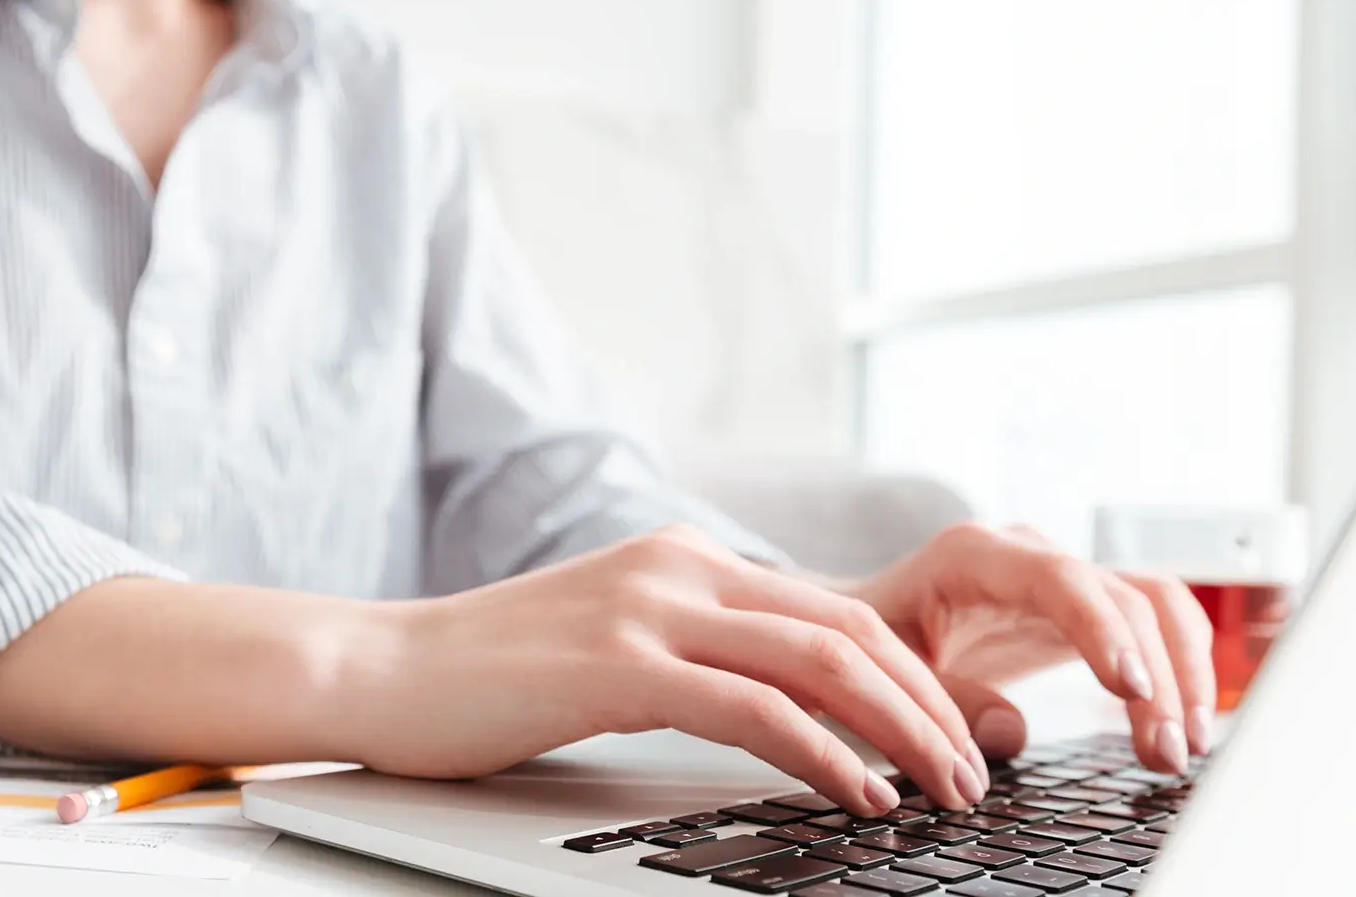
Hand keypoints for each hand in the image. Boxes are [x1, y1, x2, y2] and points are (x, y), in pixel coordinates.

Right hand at [346, 526, 993, 815]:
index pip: (835, 610)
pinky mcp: (619, 665)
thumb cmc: (490, 678)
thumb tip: (787, 715)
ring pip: (822, 660)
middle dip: (931, 706)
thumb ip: (696, 657)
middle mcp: (679, 567)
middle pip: (850, 627)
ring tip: (943, 792)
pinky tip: (859, 796)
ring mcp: (649, 609)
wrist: (380, 669)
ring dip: (902, 731)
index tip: (954, 738)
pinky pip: (754, 708)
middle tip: (976, 773)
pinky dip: (826, 754)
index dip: (912, 677)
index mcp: (686, 559)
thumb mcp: (613, 647)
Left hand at [841, 523, 1216, 774]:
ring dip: (1182, 673)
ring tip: (1182, 748)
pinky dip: (1178, 669)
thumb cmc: (872, 641)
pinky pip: (1152, 624)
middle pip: (1121, 597)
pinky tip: (1182, 726)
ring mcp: (1064, 577)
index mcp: (973, 555)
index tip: (1130, 689)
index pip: (1058, 579)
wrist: (868, 621)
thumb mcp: (887, 669)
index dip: (1101, 631)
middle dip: (1155, 676)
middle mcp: (1030, 554)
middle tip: (1164, 752)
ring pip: (1154, 604)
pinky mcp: (1086, 608)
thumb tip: (1012, 733)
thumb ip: (943, 698)